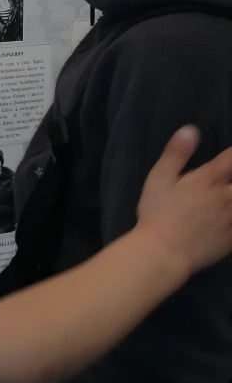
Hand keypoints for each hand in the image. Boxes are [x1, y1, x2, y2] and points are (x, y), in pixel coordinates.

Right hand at [136, 126, 231, 276]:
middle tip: (229, 179)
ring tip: (230, 199)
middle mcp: (227, 197)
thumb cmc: (158, 213)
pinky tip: (230, 220)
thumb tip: (191, 129)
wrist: (164, 253)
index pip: (231, 158)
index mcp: (209, 180)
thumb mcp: (159, 178)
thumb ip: (176, 153)